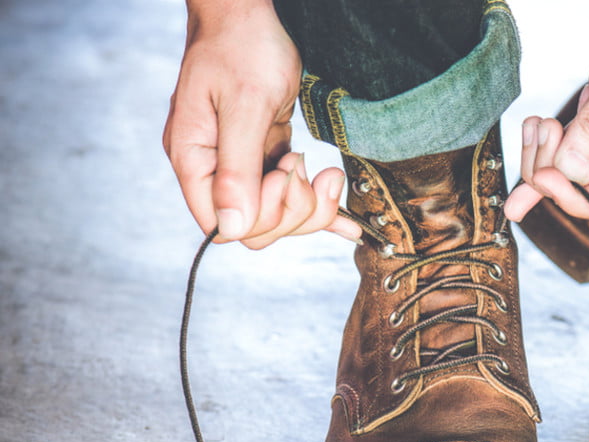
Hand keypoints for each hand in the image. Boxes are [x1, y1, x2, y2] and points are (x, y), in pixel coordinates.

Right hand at [163, 0, 360, 247]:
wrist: (249, 10)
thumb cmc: (242, 45)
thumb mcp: (246, 105)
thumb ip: (238, 168)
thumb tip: (231, 227)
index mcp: (194, 159)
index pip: (222, 224)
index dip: (261, 215)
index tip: (285, 173)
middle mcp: (213, 168)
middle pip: (254, 226)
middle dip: (292, 209)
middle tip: (308, 168)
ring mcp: (240, 164)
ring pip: (277, 216)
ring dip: (310, 204)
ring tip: (327, 171)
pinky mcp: (264, 156)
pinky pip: (291, 195)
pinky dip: (320, 208)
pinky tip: (347, 223)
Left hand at [506, 0, 588, 225]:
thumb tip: (574, 168)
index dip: (584, 200)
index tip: (550, 178)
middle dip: (560, 174)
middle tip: (540, 140)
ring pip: (583, 171)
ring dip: (550, 158)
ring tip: (536, 127)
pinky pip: (579, 146)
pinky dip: (552, 148)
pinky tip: (533, 143)